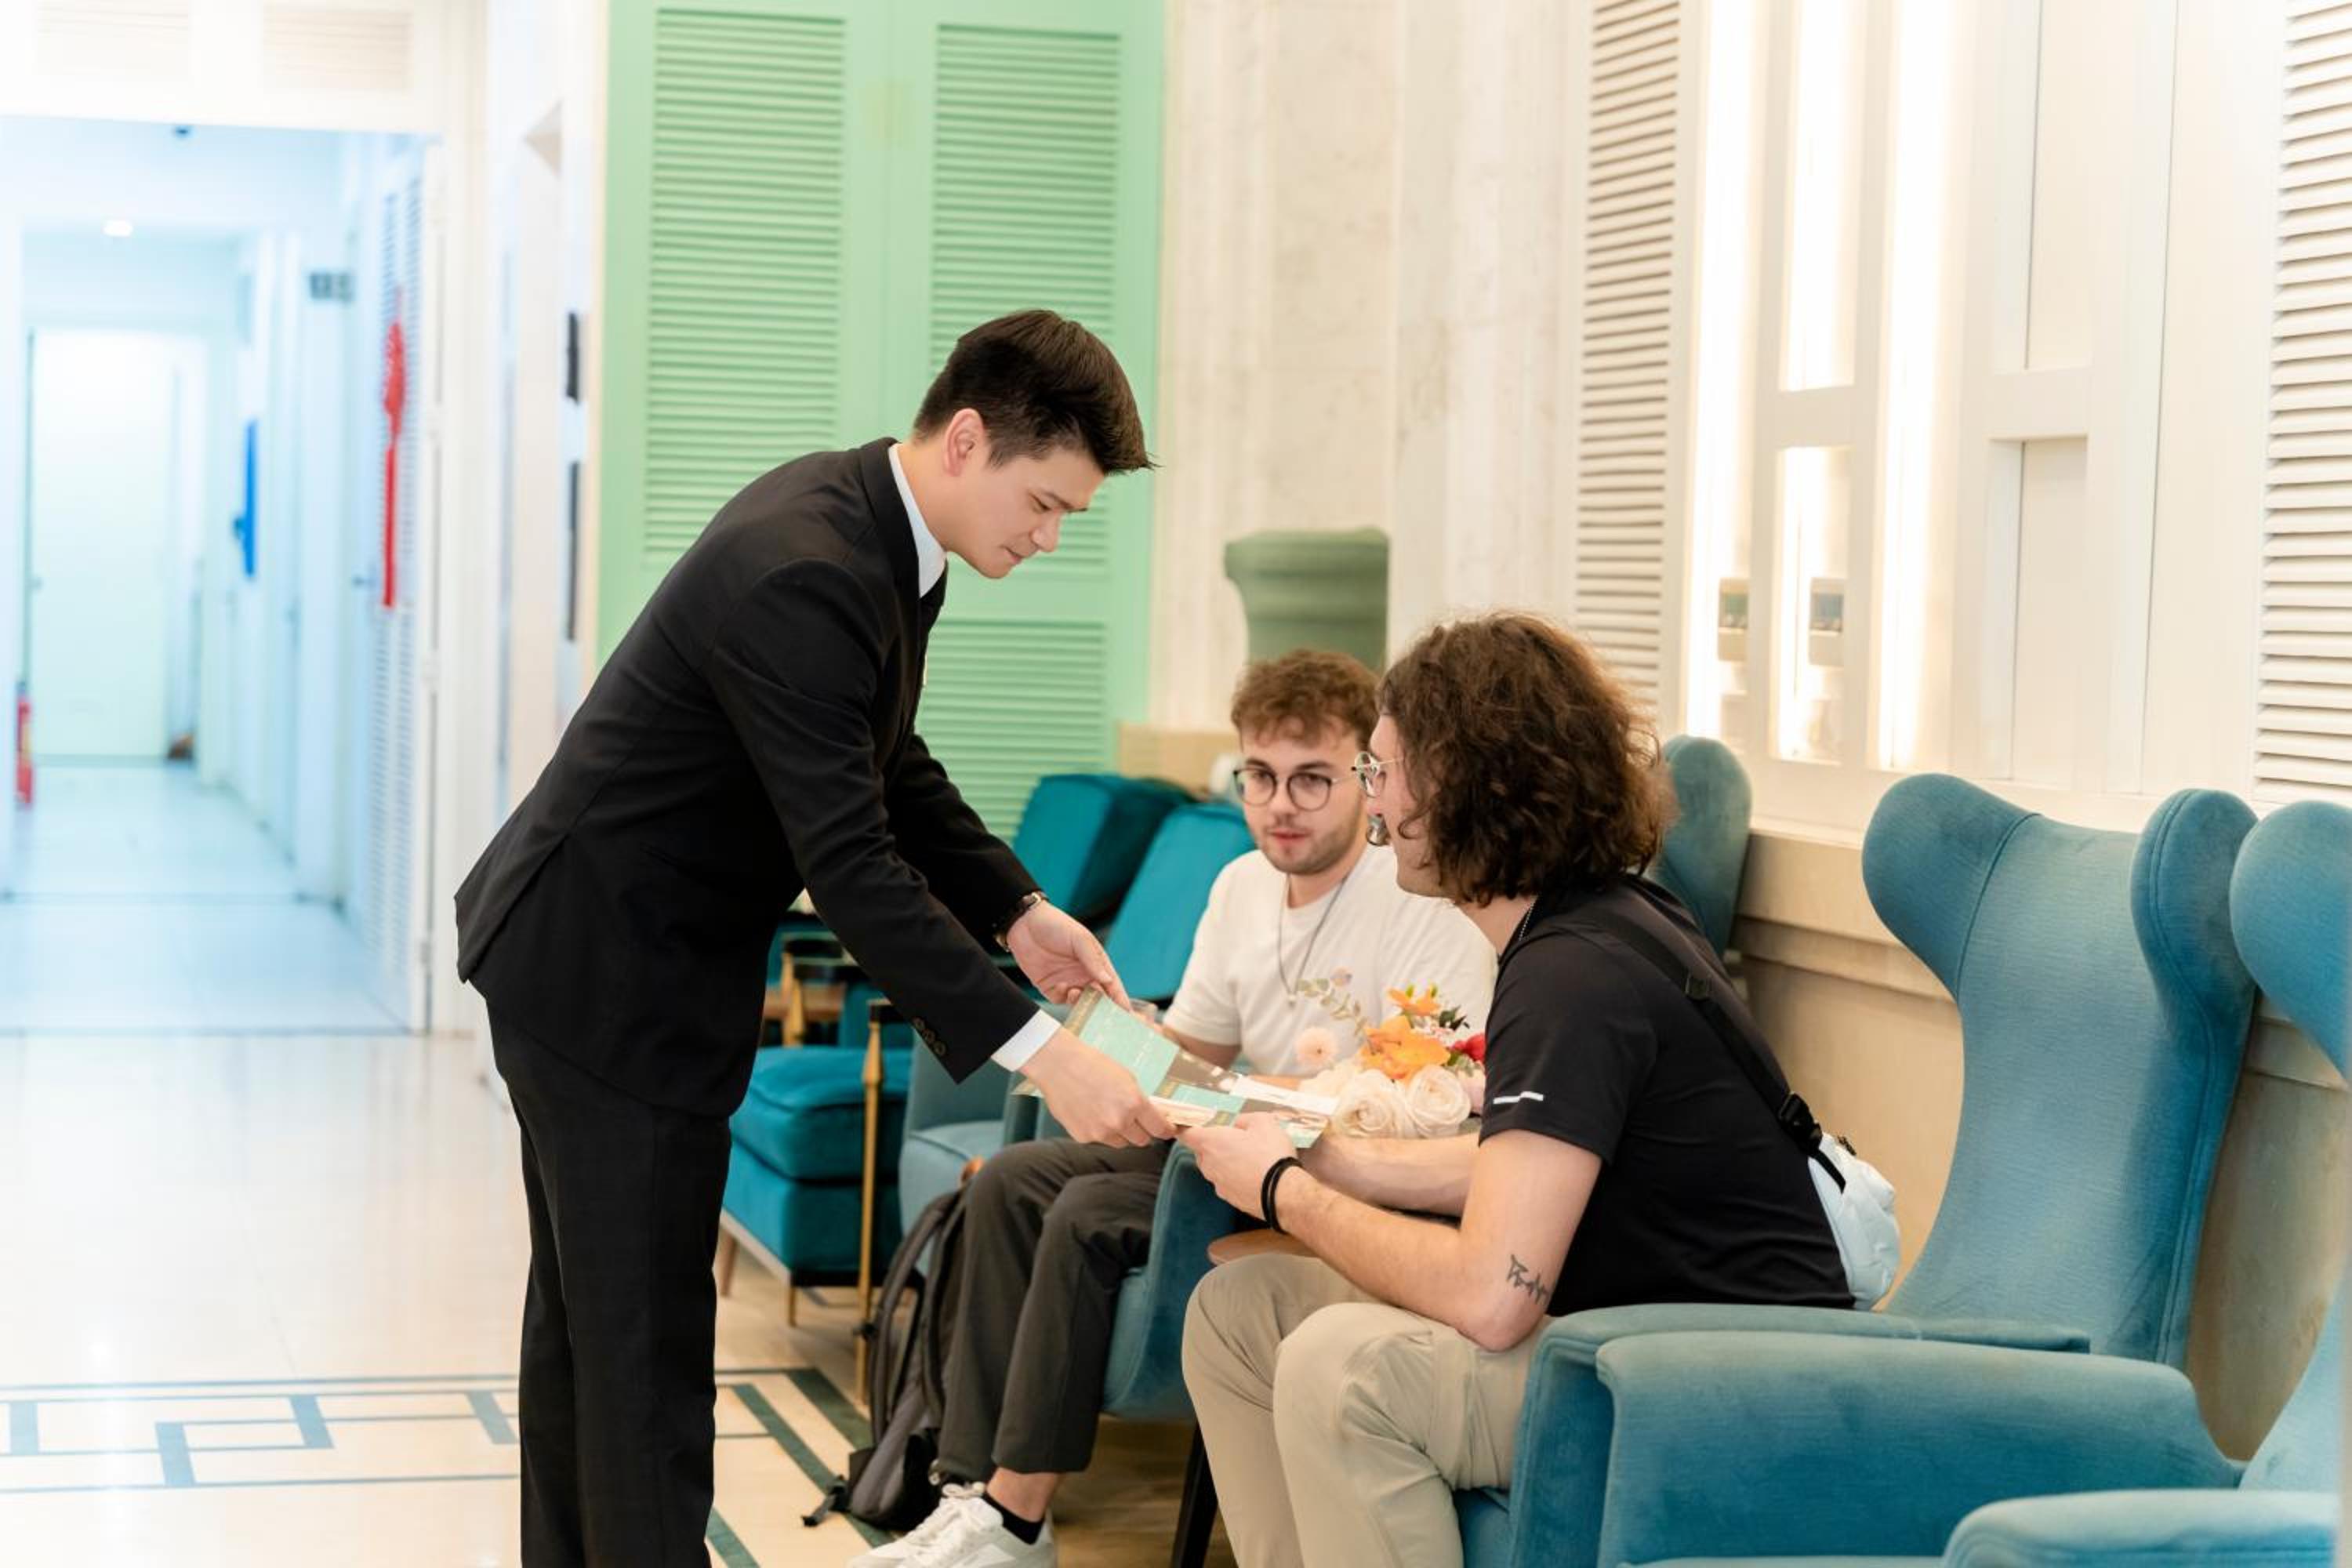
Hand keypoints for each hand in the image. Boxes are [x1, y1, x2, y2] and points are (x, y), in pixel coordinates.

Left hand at [1006, 901, 1132, 1008]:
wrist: (1024, 924)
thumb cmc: (1056, 925)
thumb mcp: (1079, 938)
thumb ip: (1093, 960)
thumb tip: (1108, 980)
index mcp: (1097, 963)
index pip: (1112, 985)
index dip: (1120, 999)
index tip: (1126, 1013)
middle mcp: (1085, 975)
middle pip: (1099, 998)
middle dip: (1101, 1006)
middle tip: (1101, 1011)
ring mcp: (1069, 983)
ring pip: (1081, 1002)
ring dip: (1082, 1002)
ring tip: (1077, 992)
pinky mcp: (1051, 988)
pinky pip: (1062, 1000)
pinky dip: (1065, 997)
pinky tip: (1062, 985)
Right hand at [1023, 1030, 1173, 1146]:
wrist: (1057, 1065)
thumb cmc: (1091, 1064)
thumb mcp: (1126, 1077)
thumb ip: (1139, 1100)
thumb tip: (1150, 1116)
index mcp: (1134, 1103)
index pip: (1159, 1128)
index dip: (1166, 1130)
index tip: (1168, 1129)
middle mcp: (1119, 1122)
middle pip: (1142, 1140)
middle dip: (1143, 1131)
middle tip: (1137, 1120)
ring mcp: (1100, 1132)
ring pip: (1121, 1142)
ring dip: (1121, 1133)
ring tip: (1109, 1113)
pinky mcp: (1083, 1137)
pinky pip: (1100, 1139)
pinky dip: (1100, 1131)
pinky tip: (1091, 1113)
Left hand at [1179, 1113, 1301, 1219]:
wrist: (1283, 1193)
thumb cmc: (1270, 1154)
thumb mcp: (1264, 1122)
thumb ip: (1247, 1119)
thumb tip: (1240, 1124)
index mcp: (1211, 1143)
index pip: (1186, 1135)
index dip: (1187, 1129)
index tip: (1192, 1126)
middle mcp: (1209, 1165)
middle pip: (1202, 1153)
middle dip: (1214, 1145)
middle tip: (1235, 1140)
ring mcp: (1218, 1184)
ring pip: (1215, 1169)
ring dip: (1226, 1163)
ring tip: (1250, 1159)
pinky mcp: (1230, 1199)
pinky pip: (1228, 1184)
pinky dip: (1236, 1179)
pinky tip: (1255, 1176)